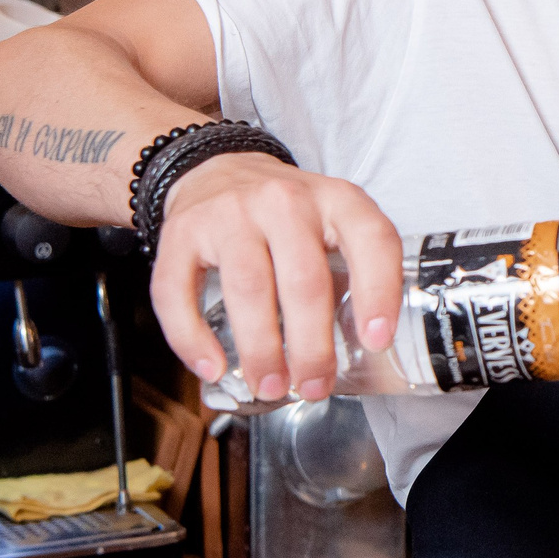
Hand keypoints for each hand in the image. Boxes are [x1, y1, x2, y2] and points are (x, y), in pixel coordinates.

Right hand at [146, 152, 404, 402]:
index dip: (378, 293)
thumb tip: (363, 350)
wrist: (215, 171)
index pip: (371, 240)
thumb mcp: (331, 222)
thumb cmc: (284, 215)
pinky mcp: (180, 232)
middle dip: (312, 346)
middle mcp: (283, 201)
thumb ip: (351, 269)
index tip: (375, 342)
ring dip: (261, 348)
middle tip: (314, 386)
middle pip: (304, 280)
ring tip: (270, 386)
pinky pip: (179, 291)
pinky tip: (212, 367)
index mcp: (334, 200)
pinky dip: (193, 337)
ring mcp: (229, 214)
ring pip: (248, 288)